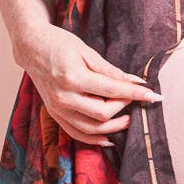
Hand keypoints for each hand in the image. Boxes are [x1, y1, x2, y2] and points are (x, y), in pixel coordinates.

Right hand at [21, 26, 161, 146]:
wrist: (31, 47)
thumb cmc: (60, 44)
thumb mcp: (87, 51)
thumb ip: (111, 70)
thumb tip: (136, 81)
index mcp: (72, 77)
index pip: (111, 90)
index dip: (134, 93)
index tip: (153, 94)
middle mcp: (63, 96)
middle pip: (102, 113)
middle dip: (124, 107)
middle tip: (134, 98)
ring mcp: (57, 108)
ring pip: (90, 129)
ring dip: (113, 127)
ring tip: (128, 119)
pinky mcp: (54, 113)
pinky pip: (76, 133)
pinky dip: (94, 139)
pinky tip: (109, 137)